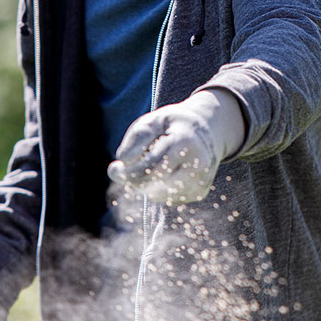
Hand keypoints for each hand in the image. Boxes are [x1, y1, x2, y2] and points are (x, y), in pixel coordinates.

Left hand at [107, 88, 244, 204]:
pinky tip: (164, 173)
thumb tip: (118, 167)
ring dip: (145, 185)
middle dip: (134, 180)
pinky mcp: (199, 193)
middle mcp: (197, 165)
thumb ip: (135, 139)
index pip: (150, 167)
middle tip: (124, 171)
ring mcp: (199, 181)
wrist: (206, 131)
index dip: (128, 171)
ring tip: (151, 165)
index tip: (115, 168)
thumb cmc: (172, 126)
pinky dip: (158, 189)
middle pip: (153, 185)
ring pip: (158, 196)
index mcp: (184, 143)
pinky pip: (167, 199)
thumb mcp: (153, 121)